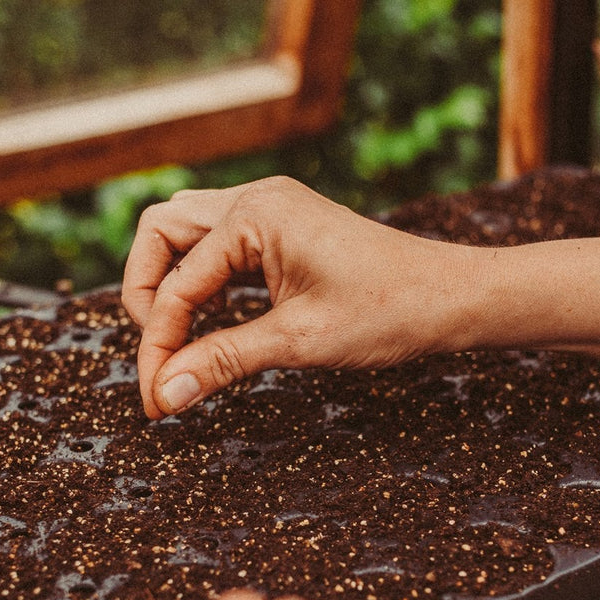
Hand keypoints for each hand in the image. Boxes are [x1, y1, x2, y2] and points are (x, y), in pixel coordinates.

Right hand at [122, 177, 481, 417]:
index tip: (156, 400)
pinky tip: (206, 328)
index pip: (176, 283)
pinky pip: (219, 248)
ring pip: (184, 236)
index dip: (159, 345)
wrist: (453, 297)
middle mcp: (256, 199)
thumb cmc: (390, 311)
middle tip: (158, 357)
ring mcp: (269, 210)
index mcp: (257, 214)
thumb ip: (224, 361)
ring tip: (175, 346)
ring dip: (169, 287)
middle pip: (161, 233)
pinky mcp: (282, 230)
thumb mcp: (301, 342)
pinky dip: (202, 285)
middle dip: (146, 296)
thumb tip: (164, 396)